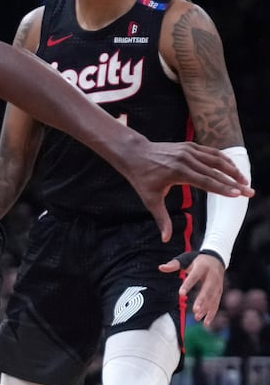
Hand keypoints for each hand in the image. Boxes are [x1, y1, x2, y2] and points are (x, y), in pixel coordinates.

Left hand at [120, 141, 251, 241]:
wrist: (135, 154)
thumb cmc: (142, 179)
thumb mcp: (150, 199)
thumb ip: (161, 218)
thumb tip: (165, 238)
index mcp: (178, 172)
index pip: (206, 182)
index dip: (223, 189)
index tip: (237, 195)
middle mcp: (186, 159)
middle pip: (216, 172)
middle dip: (234, 182)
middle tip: (249, 192)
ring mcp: (189, 150)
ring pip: (217, 160)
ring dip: (233, 170)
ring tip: (244, 181)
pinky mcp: (190, 146)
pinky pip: (211, 152)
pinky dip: (224, 160)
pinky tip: (232, 168)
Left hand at [159, 250, 226, 323]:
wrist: (216, 259)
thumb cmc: (196, 260)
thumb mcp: (186, 259)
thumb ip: (174, 264)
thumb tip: (161, 267)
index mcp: (202, 267)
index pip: (194, 276)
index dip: (188, 284)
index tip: (181, 293)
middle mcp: (212, 276)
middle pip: (208, 289)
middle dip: (202, 300)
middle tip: (195, 310)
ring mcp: (218, 284)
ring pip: (213, 297)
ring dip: (207, 308)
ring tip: (198, 317)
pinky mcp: (219, 291)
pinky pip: (217, 302)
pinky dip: (212, 312)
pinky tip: (206, 322)